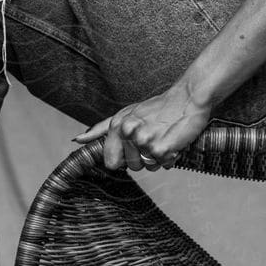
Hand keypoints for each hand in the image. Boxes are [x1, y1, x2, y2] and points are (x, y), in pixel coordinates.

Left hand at [74, 83, 212, 172]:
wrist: (187, 98)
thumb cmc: (157, 108)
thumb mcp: (125, 114)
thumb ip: (100, 129)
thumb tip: (77, 140)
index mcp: (118, 125)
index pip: (111, 161)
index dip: (123, 159)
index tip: (134, 148)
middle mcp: (129, 133)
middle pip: (132, 166)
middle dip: (144, 157)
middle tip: (154, 137)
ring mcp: (145, 141)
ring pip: (148, 167)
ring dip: (158, 158)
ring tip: (163, 137)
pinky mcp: (161, 149)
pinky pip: (163, 166)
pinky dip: (170, 158)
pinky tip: (172, 142)